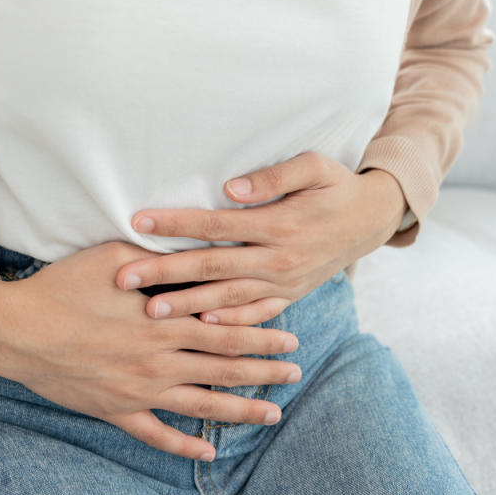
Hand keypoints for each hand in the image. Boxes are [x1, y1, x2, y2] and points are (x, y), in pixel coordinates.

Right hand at [0, 241, 301, 461]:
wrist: (15, 329)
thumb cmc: (63, 286)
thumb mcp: (115, 256)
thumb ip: (158, 257)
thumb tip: (191, 248)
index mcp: (162, 321)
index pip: (225, 328)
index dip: (260, 333)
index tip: (289, 337)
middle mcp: (158, 359)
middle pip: (224, 367)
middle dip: (264, 370)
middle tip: (295, 372)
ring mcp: (139, 390)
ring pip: (202, 404)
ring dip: (240, 409)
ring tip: (273, 412)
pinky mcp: (116, 410)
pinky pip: (155, 435)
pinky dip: (183, 444)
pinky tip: (208, 451)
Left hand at [115, 151, 407, 325]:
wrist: (371, 220)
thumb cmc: (337, 187)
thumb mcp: (315, 168)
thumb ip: (274, 178)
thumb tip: (230, 190)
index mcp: (279, 224)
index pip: (215, 224)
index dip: (176, 224)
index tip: (138, 222)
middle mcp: (278, 259)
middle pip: (211, 266)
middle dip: (165, 273)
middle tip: (124, 279)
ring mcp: (284, 283)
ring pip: (228, 298)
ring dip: (187, 305)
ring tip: (150, 311)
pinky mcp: (289, 296)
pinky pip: (256, 315)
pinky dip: (230, 323)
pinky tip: (201, 326)